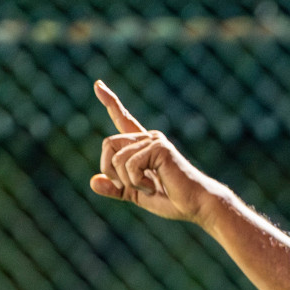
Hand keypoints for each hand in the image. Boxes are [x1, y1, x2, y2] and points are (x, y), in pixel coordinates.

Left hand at [89, 80, 227, 223]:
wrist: (196, 205)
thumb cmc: (172, 200)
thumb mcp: (136, 195)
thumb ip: (116, 188)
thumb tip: (92, 182)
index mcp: (142, 146)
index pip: (123, 119)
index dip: (110, 102)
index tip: (98, 84)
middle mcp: (148, 138)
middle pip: (107, 144)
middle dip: (110, 170)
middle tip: (129, 187)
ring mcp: (154, 141)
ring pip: (116, 157)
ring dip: (126, 180)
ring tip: (148, 188)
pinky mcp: (160, 148)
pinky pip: (130, 164)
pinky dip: (136, 182)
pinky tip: (154, 187)